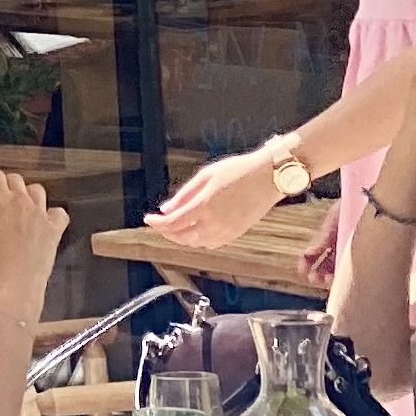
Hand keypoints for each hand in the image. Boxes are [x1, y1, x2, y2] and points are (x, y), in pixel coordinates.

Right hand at [0, 170, 66, 305]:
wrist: (14, 288)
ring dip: (29, 196)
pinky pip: (59, 213)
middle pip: (16, 179)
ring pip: (37, 190)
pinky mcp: (54, 230)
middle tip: (5, 197)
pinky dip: (53, 214)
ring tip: (25, 208)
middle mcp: (21, 202)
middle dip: (9, 185)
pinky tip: (46, 221)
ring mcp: (39, 215)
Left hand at [146, 143, 280, 247]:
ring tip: (174, 226)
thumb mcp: (205, 176)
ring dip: (181, 238)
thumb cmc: (238, 171)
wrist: (267, 178)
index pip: (172, 224)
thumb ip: (184, 195)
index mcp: (204, 207)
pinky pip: (211, 244)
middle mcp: (215, 224)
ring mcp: (227, 232)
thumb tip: (166, 209)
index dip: (157, 224)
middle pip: (182, 237)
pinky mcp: (236, 234)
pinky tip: (194, 230)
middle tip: (158, 222)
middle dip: (166, 232)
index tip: (148, 218)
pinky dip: (198, 240)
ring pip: (196, 243)